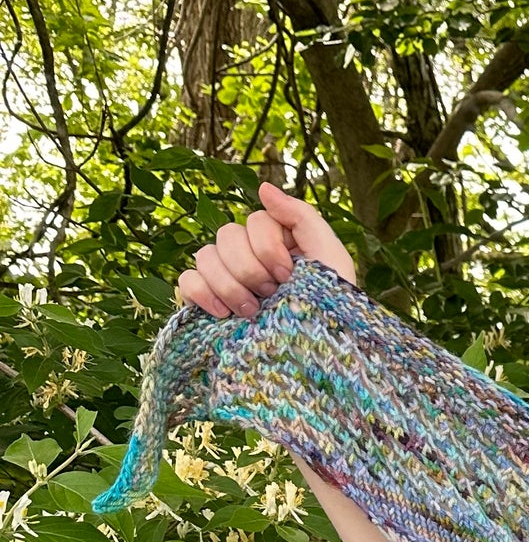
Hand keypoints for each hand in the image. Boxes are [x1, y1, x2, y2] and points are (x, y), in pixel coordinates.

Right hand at [175, 180, 355, 319]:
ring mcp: (226, 279)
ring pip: (204, 256)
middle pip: (226, 235)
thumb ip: (301, 216)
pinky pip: (186, 281)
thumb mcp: (329, 256)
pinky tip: (224, 314)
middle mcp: (247, 255)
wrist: (316, 354)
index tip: (290, 276)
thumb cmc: (330, 305)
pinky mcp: (207, 302)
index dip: (269, 249)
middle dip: (252, 270)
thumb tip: (262, 188)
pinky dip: (202, 293)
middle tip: (273, 295)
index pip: (254, 221)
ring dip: (230, 285)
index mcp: (275, 240)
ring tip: (253, 311)